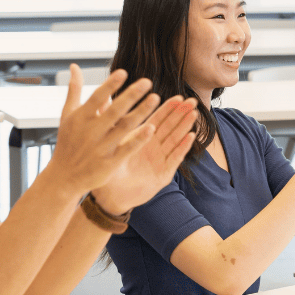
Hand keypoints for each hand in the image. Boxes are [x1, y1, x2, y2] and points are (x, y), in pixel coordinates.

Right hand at [43, 65, 160, 196]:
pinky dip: (139, 139)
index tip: (124, 72)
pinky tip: (152, 127)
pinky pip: (127, 149)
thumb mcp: (67, 115)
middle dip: (131, 95)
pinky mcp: (110, 163)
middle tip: (147, 82)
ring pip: (124, 127)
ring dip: (141, 112)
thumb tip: (75, 66)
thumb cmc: (68, 141)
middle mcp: (91, 131)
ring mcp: (101, 147)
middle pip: (114, 110)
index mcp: (81, 117)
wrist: (64, 176)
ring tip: (155, 98)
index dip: (110, 85)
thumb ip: (74, 90)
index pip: (96, 97)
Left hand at [92, 95, 199, 215]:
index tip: (179, 97)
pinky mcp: (164, 174)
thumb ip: (110, 123)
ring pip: (175, 140)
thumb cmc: (110, 171)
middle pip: (170, 127)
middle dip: (181, 114)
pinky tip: (190, 136)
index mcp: (142, 138)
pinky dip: (182, 147)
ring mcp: (160, 160)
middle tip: (192, 101)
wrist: (110, 196)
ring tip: (194, 114)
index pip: (157, 119)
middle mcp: (153, 147)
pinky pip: (174, 158)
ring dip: (185, 127)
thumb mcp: (111, 145)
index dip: (169, 108)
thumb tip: (100, 101)